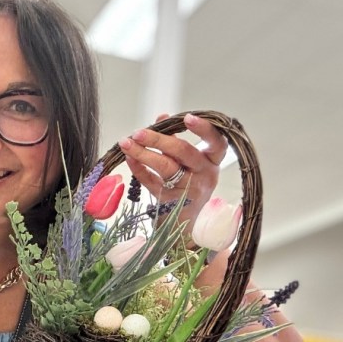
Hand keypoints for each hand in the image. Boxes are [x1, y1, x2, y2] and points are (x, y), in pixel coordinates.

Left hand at [118, 113, 228, 234]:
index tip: (187, 117)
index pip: (216, 142)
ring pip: (165, 167)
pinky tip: (129, 158)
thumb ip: (176, 139)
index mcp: (212, 161)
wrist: (185, 225)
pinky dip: (138, 169)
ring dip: (143, 152)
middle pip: (184, 152)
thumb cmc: (188, 185)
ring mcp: (188, 190)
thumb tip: (162, 116)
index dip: (204, 129)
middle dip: (159, 139)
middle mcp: (204, 175)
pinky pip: (151, 182)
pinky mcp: (170, 202)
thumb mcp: (190, 163)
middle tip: (138, 132)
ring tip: (125, 142)